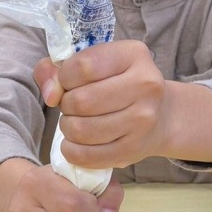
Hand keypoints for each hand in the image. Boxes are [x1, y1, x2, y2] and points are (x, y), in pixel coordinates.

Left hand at [34, 40, 167, 168]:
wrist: (160, 116)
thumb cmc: (117, 84)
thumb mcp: (92, 63)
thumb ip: (56, 68)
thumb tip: (50, 94)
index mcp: (133, 55)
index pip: (82, 66)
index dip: (64, 77)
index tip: (68, 83)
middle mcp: (145, 85)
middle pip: (80, 101)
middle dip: (66, 105)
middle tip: (73, 106)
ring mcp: (142, 120)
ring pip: (81, 130)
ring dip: (68, 128)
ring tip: (75, 122)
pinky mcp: (134, 149)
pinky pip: (87, 156)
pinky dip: (72, 150)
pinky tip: (76, 143)